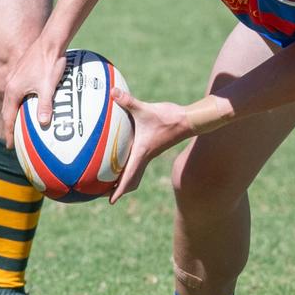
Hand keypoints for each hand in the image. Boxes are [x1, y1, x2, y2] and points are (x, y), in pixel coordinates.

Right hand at [1, 43, 68, 147]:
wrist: (51, 41)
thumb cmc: (49, 64)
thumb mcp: (48, 87)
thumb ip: (44, 105)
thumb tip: (43, 123)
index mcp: (13, 90)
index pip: (8, 116)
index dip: (8, 132)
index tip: (9, 146)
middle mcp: (11, 85)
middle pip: (7, 110)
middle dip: (9, 126)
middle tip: (12, 140)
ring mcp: (16, 78)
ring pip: (12, 101)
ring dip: (13, 114)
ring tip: (18, 126)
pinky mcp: (23, 73)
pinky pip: (18, 93)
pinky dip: (20, 104)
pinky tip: (29, 106)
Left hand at [107, 87, 195, 202]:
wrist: (188, 120)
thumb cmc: (168, 117)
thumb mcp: (145, 109)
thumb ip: (128, 101)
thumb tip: (112, 92)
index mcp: (142, 153)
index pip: (129, 177)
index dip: (119, 191)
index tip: (111, 202)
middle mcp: (145, 157)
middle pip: (132, 180)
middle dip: (119, 189)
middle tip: (105, 194)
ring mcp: (150, 153)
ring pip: (136, 172)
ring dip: (125, 179)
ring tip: (110, 180)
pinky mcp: (153, 147)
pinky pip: (139, 162)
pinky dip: (130, 166)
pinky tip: (122, 157)